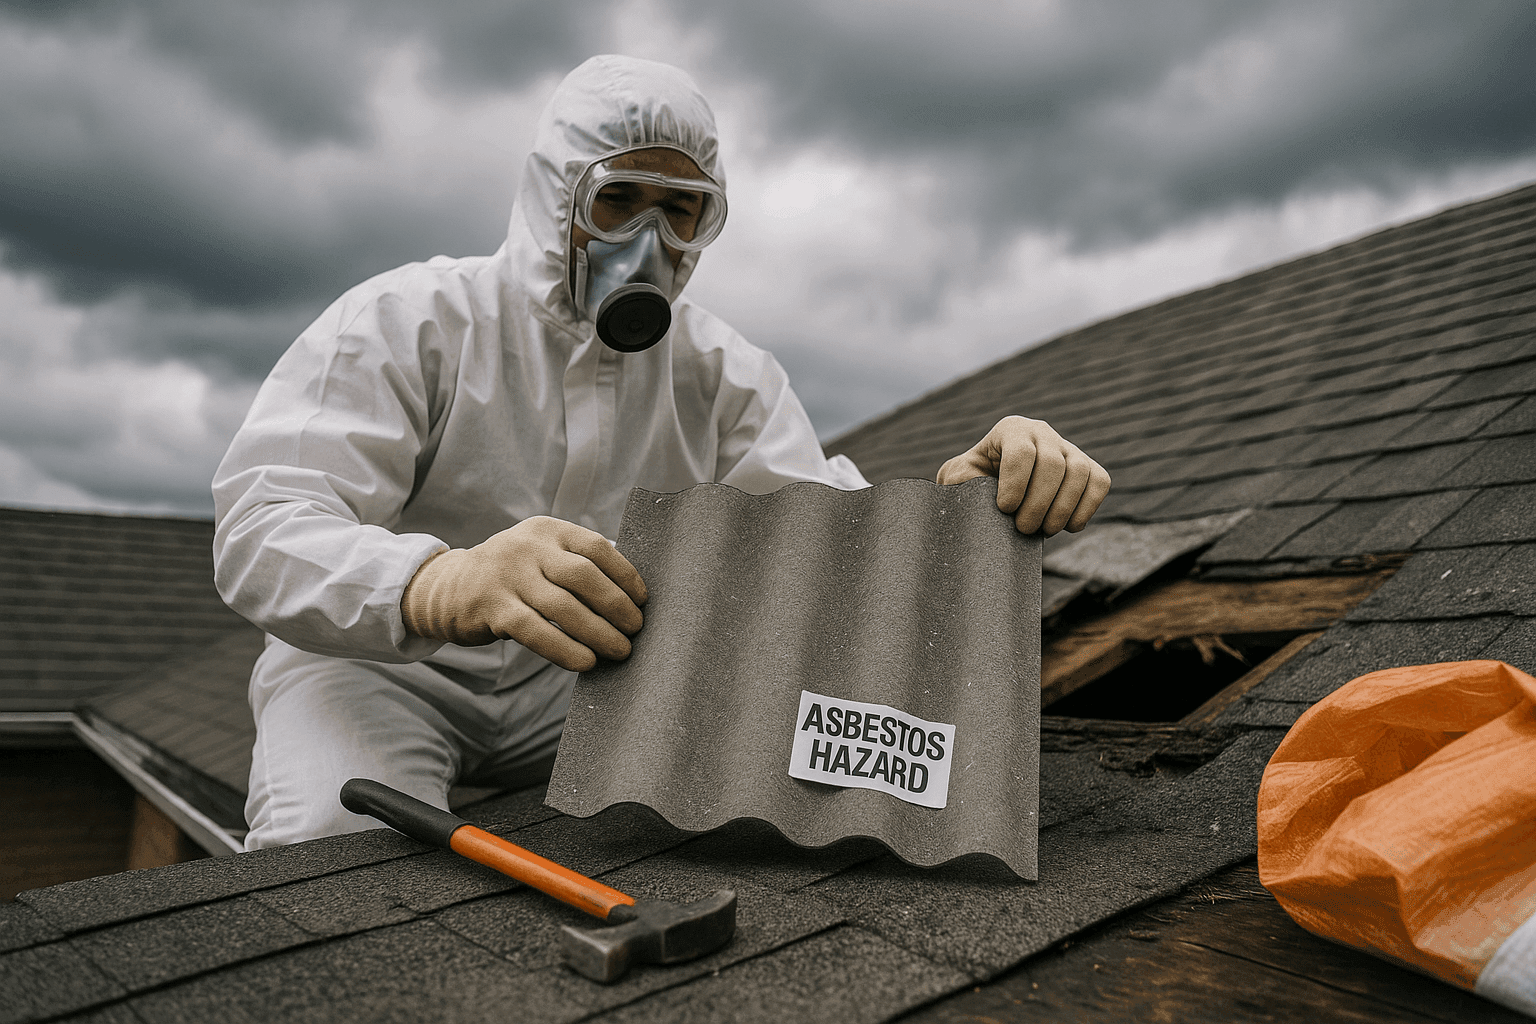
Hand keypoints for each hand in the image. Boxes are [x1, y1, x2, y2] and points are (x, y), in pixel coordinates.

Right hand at [400, 516, 646, 670]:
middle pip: (584, 576)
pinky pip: (536, 631)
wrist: (448, 589)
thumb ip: (577, 564)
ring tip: (619, 651)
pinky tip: (586, 663)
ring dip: (598, 632)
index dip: (625, 574)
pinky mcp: (493, 608)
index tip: (643, 600)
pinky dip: (565, 650)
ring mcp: (508, 576)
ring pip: (563, 607)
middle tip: (636, 630)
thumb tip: (632, 595)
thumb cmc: (513, 577)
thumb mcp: (541, 555)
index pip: (596, 547)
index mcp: (548, 530)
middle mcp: (528, 547)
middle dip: (616, 606)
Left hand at [937, 416, 1110, 535]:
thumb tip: (972, 484)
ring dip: (1063, 508)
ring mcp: (1068, 449)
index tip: (1005, 509)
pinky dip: (1087, 507)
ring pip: (1079, 472)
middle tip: (1024, 528)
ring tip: (1044, 530)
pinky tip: (1068, 526)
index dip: (1015, 484)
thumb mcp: (958, 477)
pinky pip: (1099, 482)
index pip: (1021, 452)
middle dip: (1039, 502)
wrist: (998, 491)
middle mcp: (1042, 433)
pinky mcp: (1088, 468)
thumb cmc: (976, 482)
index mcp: (1011, 430)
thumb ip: (958, 477)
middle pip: (1052, 463)